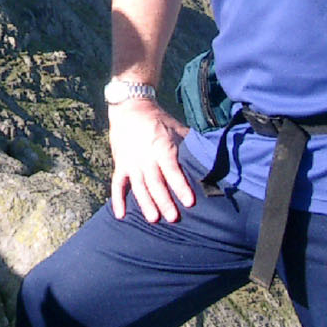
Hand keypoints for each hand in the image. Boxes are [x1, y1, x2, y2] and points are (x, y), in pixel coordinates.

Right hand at [108, 98, 193, 221]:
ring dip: (145, 203)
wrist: (130, 108)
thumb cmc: (158, 120)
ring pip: (138, 187)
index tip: (189, 202)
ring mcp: (131, 162)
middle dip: (164, 201)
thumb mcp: (176, 128)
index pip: (172, 171)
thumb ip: (189, 144)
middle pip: (155, 183)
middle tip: (173, 218)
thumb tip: (208, 158)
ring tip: (153, 219)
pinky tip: (120, 215)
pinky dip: (117, 199)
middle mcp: (145, 158)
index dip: (181, 186)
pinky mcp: (121, 165)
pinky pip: (117, 184)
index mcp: (162, 148)